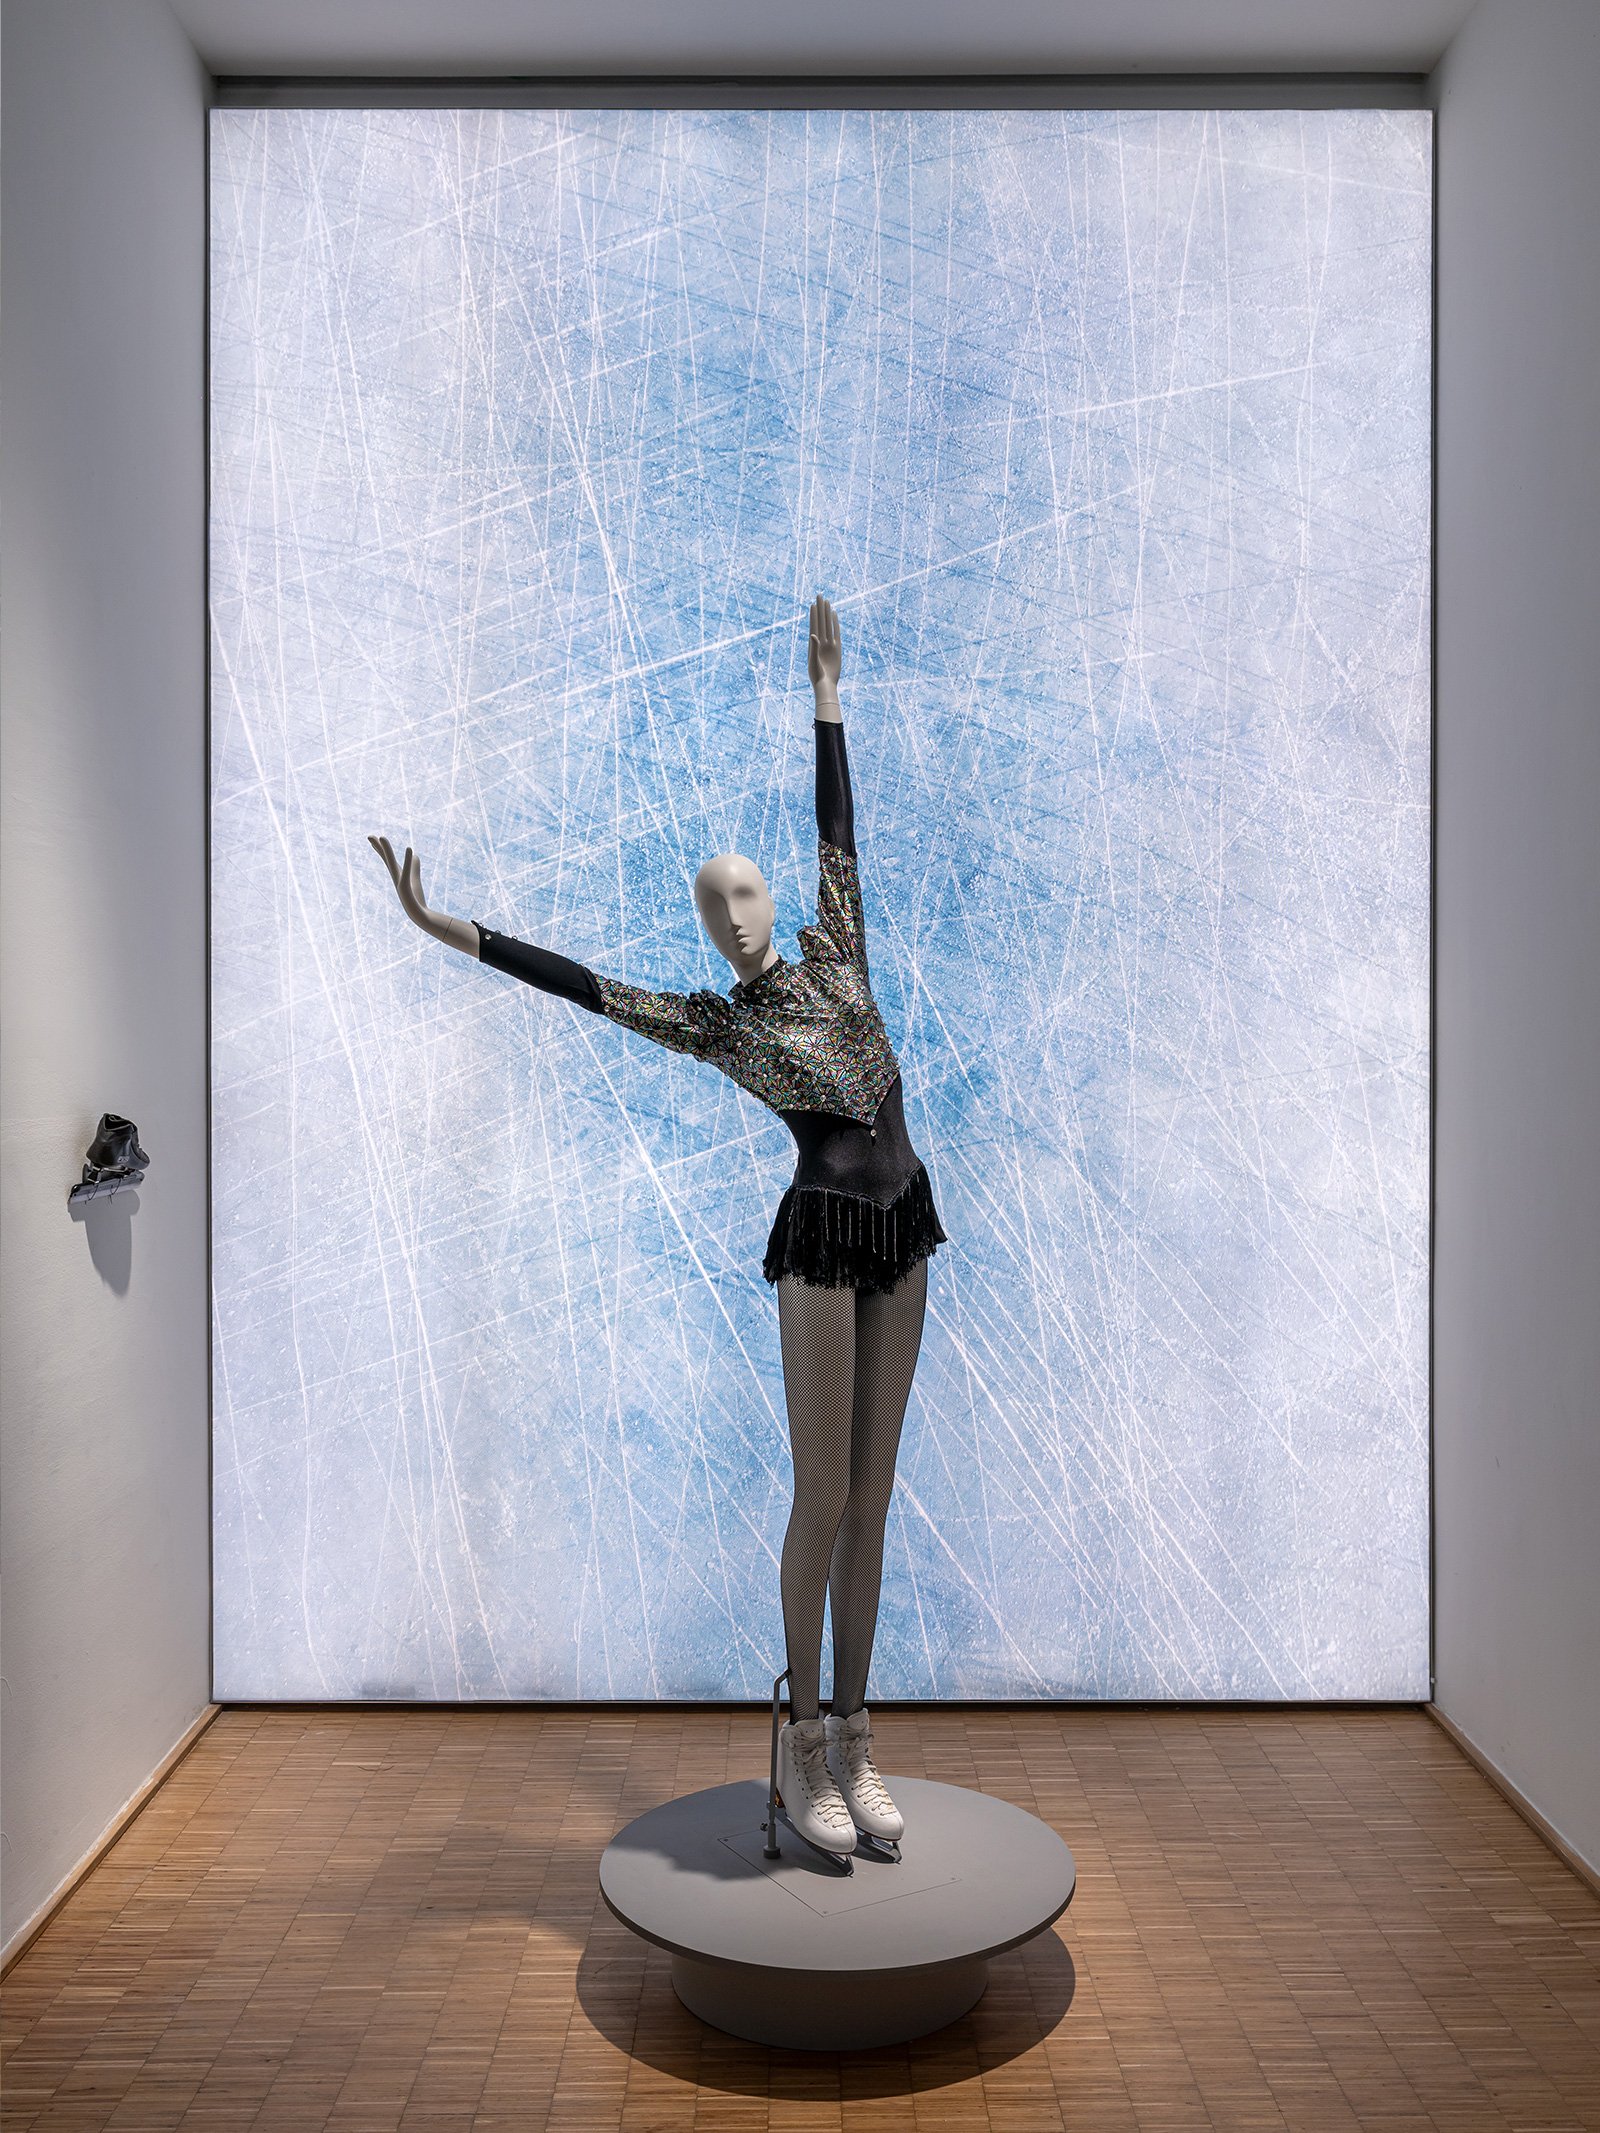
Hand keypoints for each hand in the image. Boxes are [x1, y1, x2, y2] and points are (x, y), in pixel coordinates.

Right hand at [368, 836, 478, 956]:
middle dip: (378, 847)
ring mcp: (399, 882)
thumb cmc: (416, 898)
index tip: (373, 837)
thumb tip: (415, 855)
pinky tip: (409, 849)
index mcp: (396, 874)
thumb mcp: (415, 878)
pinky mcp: (406, 887)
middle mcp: (395, 877)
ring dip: (387, 851)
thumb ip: (414, 866)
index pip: (387, 859)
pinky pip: (407, 871)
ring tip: (382, 837)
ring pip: (392, 864)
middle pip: (386, 859)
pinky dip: (408, 860)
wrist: (419, 915)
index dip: (380, 848)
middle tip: (369, 836)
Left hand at [808, 594, 841, 704]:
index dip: (813, 614)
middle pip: (820, 621)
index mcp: (812, 644)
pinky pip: (835, 632)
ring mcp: (829, 643)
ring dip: (826, 613)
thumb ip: (814, 648)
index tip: (813, 604)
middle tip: (819, 595)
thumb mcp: (813, 661)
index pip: (813, 625)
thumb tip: (813, 635)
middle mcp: (820, 641)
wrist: (826, 684)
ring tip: (826, 601)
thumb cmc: (817, 675)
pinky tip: (833, 614)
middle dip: (819, 608)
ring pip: (827, 624)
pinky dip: (834, 623)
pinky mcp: (836, 647)